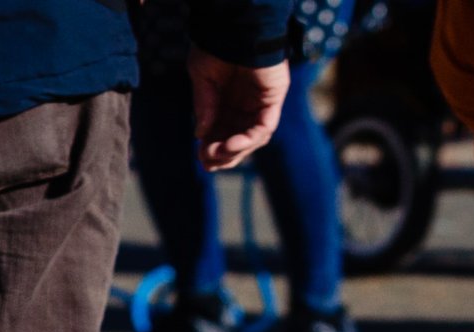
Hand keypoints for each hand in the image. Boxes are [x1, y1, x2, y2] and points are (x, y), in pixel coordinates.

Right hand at [187, 48, 288, 171]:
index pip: (222, 130)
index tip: (200, 157)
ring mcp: (261, 103)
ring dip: (234, 151)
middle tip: (206, 162)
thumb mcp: (202, 77)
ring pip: (252, 138)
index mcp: (228, 98)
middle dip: (223, 154)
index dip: (212, 146)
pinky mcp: (273, 99)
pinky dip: (249, 140)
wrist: (237, 26)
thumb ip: (204, 105)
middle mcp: (246, 103)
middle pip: (238, 138)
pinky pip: (265, 127)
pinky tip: (231, 145)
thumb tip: (200, 133)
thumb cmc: (217, 44)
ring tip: (216, 154)